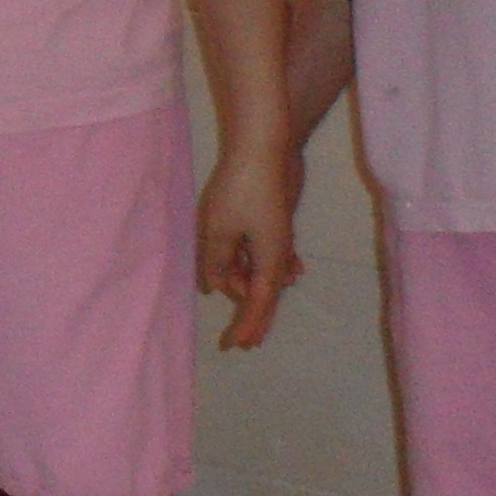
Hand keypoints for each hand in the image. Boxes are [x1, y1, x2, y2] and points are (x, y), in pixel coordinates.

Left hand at [197, 137, 298, 350]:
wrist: (264, 149)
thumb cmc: (240, 189)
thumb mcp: (219, 228)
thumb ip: (216, 261)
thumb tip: (217, 287)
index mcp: (269, 259)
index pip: (257, 303)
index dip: (247, 326)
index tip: (236, 346)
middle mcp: (279, 252)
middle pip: (265, 292)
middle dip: (251, 316)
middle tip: (239, 340)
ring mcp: (278, 237)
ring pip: (261, 271)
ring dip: (244, 283)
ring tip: (228, 293)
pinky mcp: (273, 222)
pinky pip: (264, 255)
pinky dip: (252, 266)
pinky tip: (251, 273)